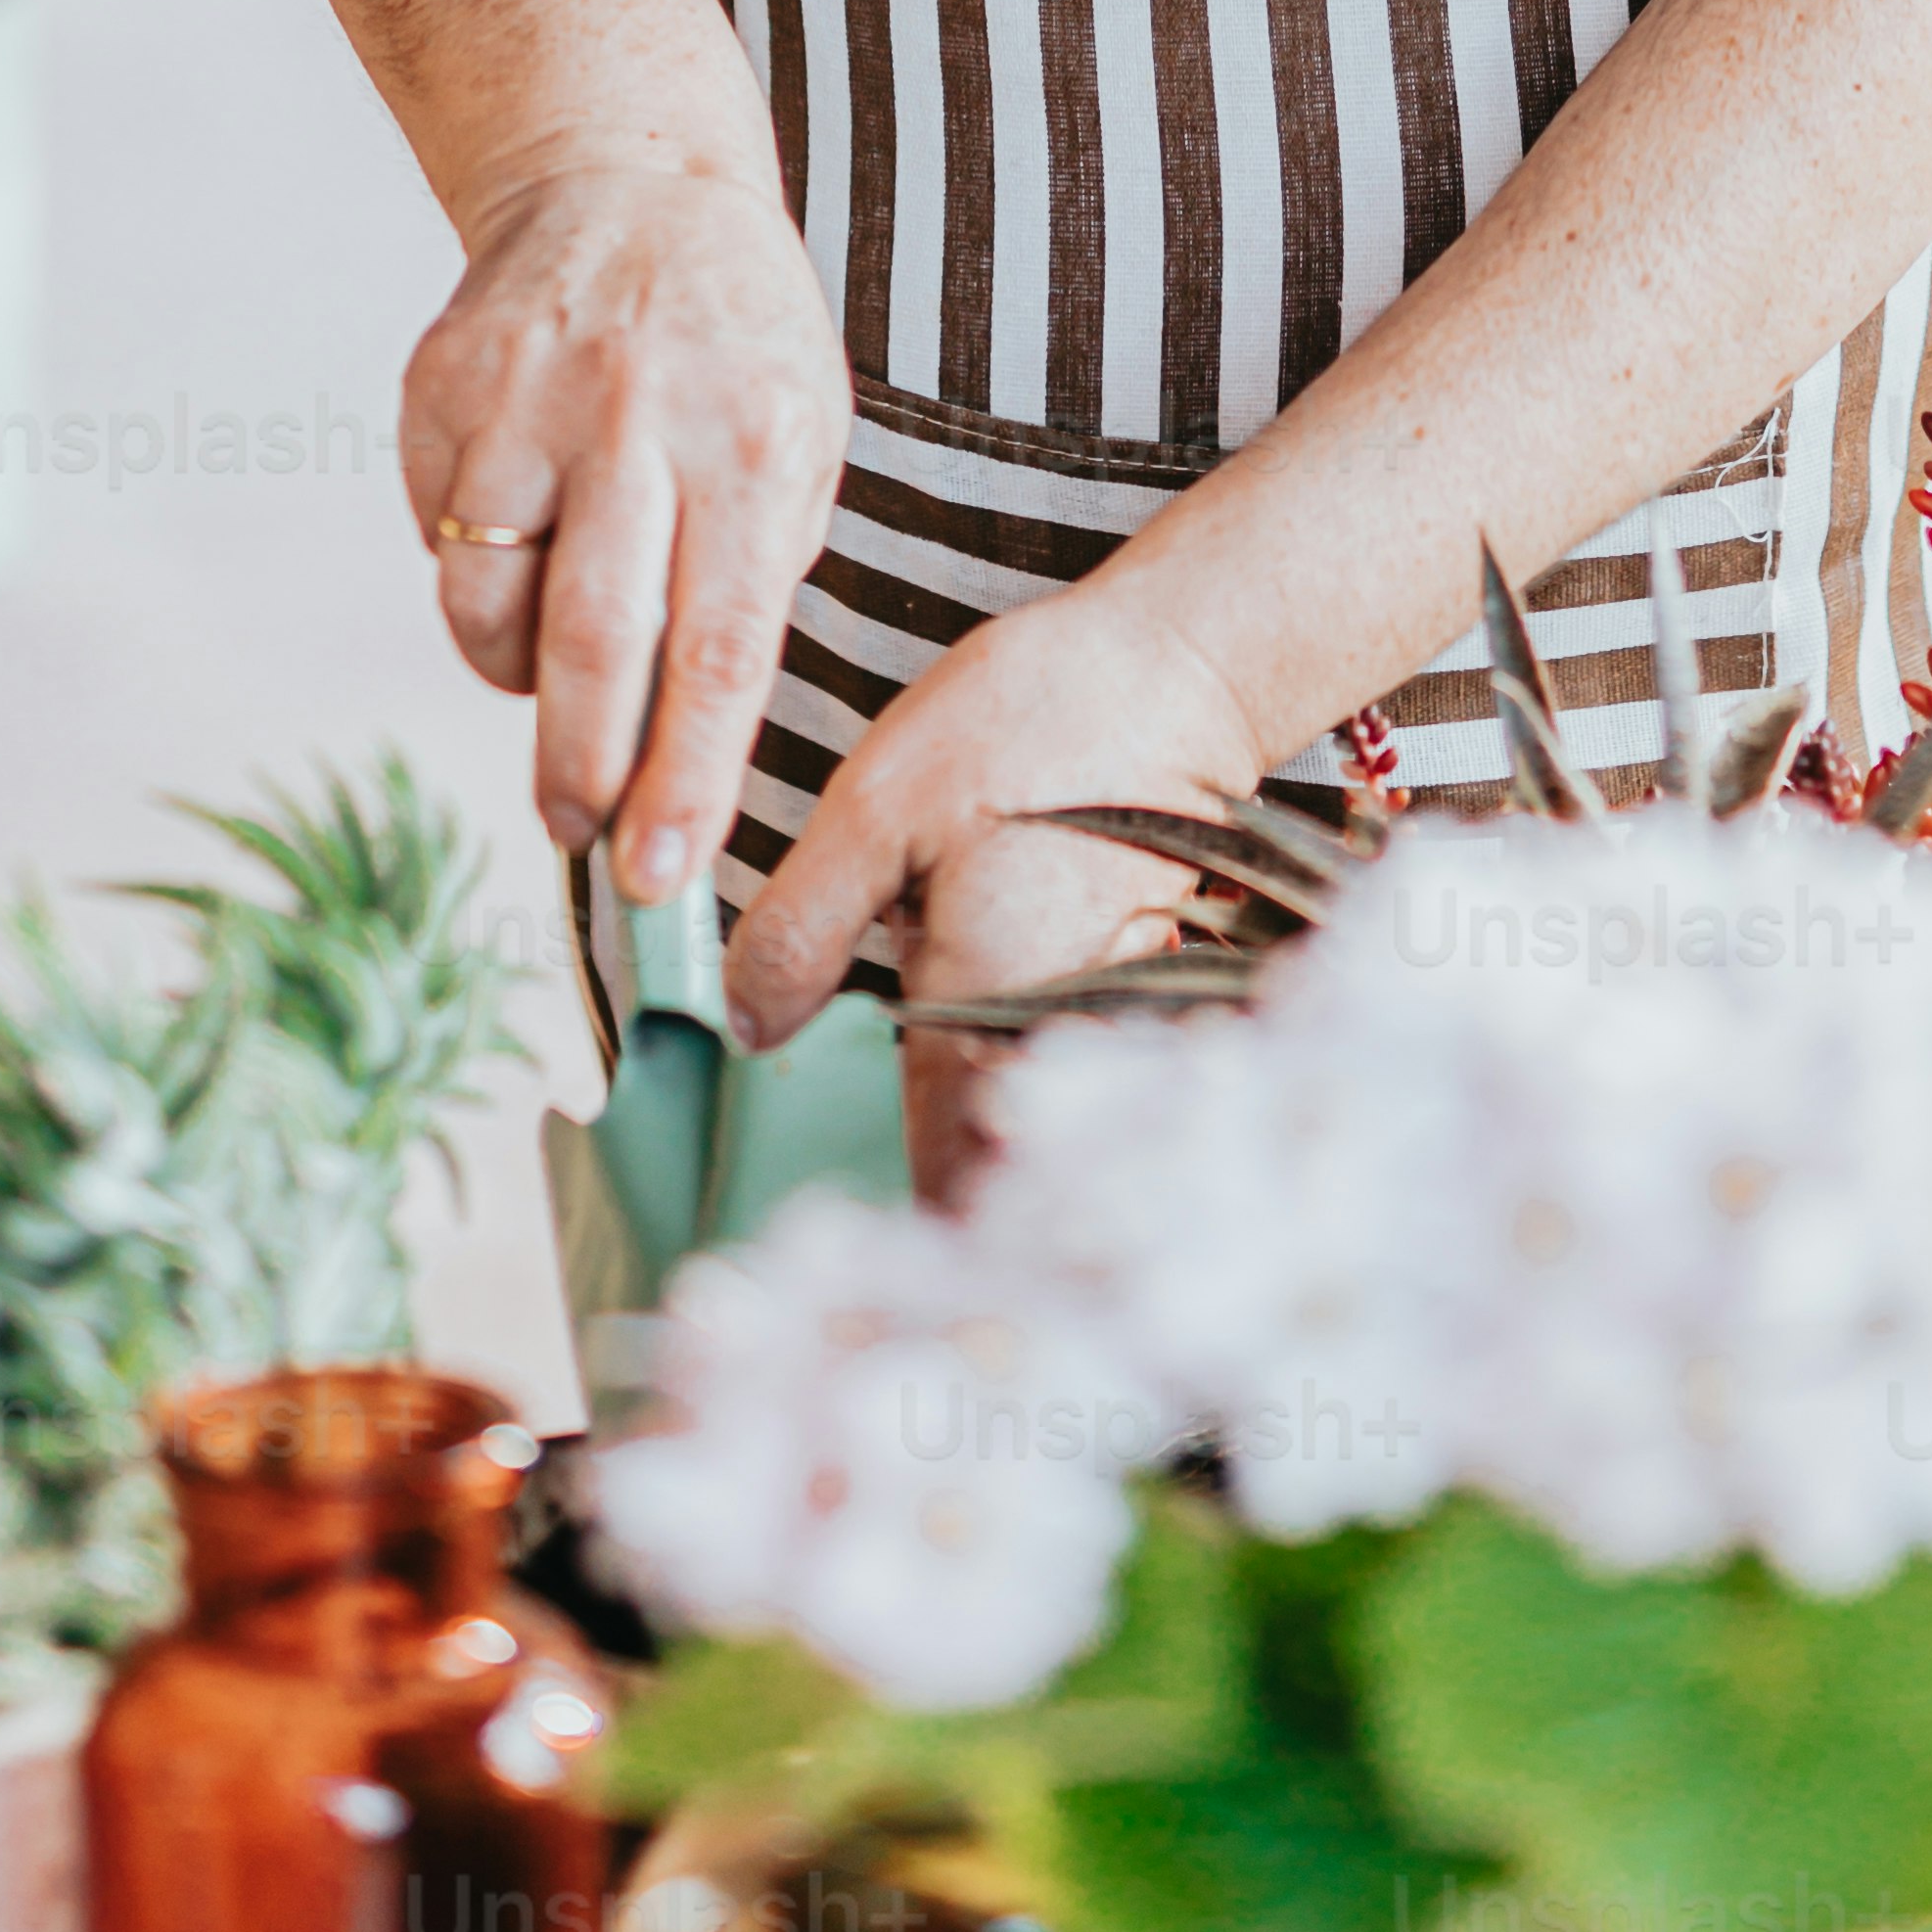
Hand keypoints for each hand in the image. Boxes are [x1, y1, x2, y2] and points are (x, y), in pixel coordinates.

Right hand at [397, 155, 848, 896]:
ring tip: (552, 662)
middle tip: (576, 833)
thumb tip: (684, 751)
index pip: (721, 648)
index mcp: (757, 443)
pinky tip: (521, 529)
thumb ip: (753, 580)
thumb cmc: (735, 350)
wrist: (625, 180)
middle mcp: (641, 416)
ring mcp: (528, 396)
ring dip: (516, 671)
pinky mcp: (442, 385)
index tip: (659, 877)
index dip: (684, 777)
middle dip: (580, 767)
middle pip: (595, 640)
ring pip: (489, 602)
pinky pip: (439, 537)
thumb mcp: (802, 441)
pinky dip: (475, 576)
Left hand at [725, 564, 1270, 1198]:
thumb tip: (748, 1028)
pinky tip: (975, 1067)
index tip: (834, 1266)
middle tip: (861, 1230)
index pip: (935, 1180)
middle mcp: (1054, 1038)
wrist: (1183, 665)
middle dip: (940, 1210)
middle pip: (993, 1171)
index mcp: (982, 1013)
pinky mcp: (1130, 978)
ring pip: (1031, 1126)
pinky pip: (1062, 1069)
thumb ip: (803, 927)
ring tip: (911, 1159)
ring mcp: (1105, 1016)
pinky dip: (1022, 1089)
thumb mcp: (878, 806)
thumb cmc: (1032, 723)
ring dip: (982, 1155)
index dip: (895, 1241)